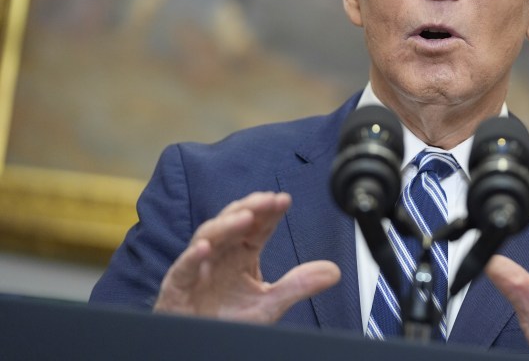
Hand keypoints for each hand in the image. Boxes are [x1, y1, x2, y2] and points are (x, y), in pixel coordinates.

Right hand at [154, 191, 340, 322]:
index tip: (284, 200)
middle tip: (268, 200)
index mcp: (241, 254)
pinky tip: (205, 248)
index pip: (258, 227)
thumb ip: (298, 285)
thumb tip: (334, 271)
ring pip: (209, 237)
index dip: (270, 212)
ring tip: (246, 218)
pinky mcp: (179, 284)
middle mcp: (220, 254)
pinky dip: (193, 257)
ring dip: (226, 225)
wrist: (200, 344)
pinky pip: (184, 267)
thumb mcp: (270, 303)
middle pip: (233, 222)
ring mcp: (198, 266)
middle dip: (250, 208)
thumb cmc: (227, 318)